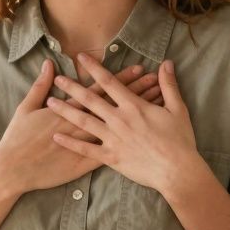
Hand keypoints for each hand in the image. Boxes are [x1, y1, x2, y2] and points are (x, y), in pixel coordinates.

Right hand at [0, 60, 160, 196]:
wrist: (14, 169)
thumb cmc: (18, 139)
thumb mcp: (26, 108)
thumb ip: (40, 86)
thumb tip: (49, 64)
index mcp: (69, 109)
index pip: (101, 90)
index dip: (121, 79)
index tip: (138, 68)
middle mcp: (82, 124)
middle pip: (115, 105)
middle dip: (136, 91)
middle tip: (154, 80)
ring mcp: (86, 144)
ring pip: (119, 126)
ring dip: (137, 115)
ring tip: (154, 105)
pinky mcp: (86, 162)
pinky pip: (113, 150)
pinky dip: (131, 142)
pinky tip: (146, 137)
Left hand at [48, 55, 198, 195]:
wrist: (177, 171)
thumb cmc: (179, 140)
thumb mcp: (177, 109)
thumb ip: (169, 85)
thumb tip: (166, 63)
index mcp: (133, 106)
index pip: (109, 82)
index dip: (94, 68)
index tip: (80, 57)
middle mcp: (119, 120)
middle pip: (91, 100)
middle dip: (72, 88)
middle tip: (58, 79)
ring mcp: (113, 139)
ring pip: (84, 122)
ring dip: (66, 111)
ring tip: (50, 102)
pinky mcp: (111, 158)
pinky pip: (86, 150)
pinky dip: (70, 143)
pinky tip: (56, 137)